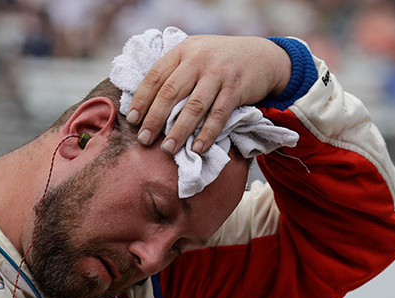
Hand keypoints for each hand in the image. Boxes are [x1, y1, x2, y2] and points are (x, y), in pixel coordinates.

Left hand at [126, 35, 291, 154]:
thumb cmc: (220, 62)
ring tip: (168, 149)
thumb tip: (147, 106)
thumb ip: (175, 73)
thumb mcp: (195, 56)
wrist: (262, 56)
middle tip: (144, 140)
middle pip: (171, 92)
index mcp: (182, 51)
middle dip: (155, 119)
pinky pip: (219, 114)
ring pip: (194, 106)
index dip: (142, 100)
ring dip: (179, 130)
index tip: (132, 120)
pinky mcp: (236, 87)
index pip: (155, 76)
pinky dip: (208, 133)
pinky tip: (198, 147)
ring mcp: (218, 73)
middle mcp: (198, 59)